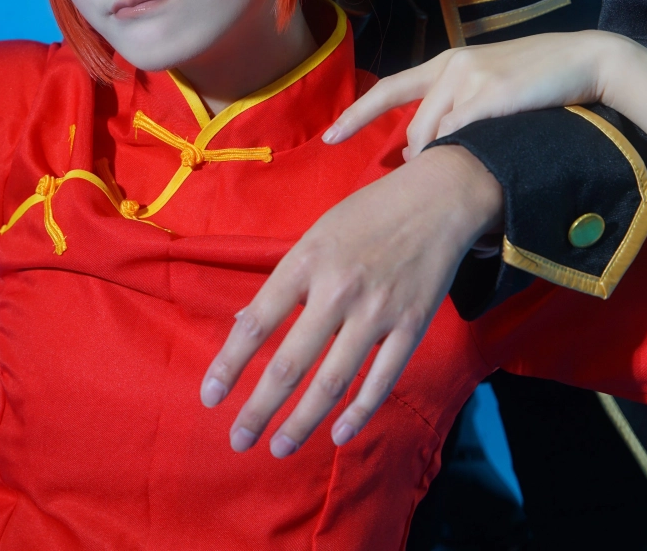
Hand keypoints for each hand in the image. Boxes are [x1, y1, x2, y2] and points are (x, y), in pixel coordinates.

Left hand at [200, 146, 501, 455]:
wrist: (437, 200)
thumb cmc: (367, 215)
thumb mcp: (316, 234)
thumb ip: (284, 281)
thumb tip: (244, 324)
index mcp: (306, 261)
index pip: (257, 322)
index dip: (230, 363)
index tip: (210, 396)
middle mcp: (338, 289)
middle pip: (291, 364)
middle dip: (260, 408)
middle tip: (238, 441)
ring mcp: (377, 311)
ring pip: (333, 382)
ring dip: (302, 422)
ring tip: (279, 447)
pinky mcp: (412, 326)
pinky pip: (382, 380)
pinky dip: (358, 413)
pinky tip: (337, 434)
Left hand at [324, 34, 614, 159]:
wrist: (582, 61)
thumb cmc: (536, 80)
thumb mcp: (486, 85)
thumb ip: (455, 107)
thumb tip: (424, 149)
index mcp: (445, 62)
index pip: (388, 89)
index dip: (356, 115)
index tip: (329, 138)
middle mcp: (451, 66)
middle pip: (417, 127)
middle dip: (420, 159)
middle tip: (430, 182)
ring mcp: (470, 78)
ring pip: (437, 135)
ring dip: (445, 160)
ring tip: (466, 174)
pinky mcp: (491, 94)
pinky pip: (463, 136)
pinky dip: (467, 153)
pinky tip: (484, 159)